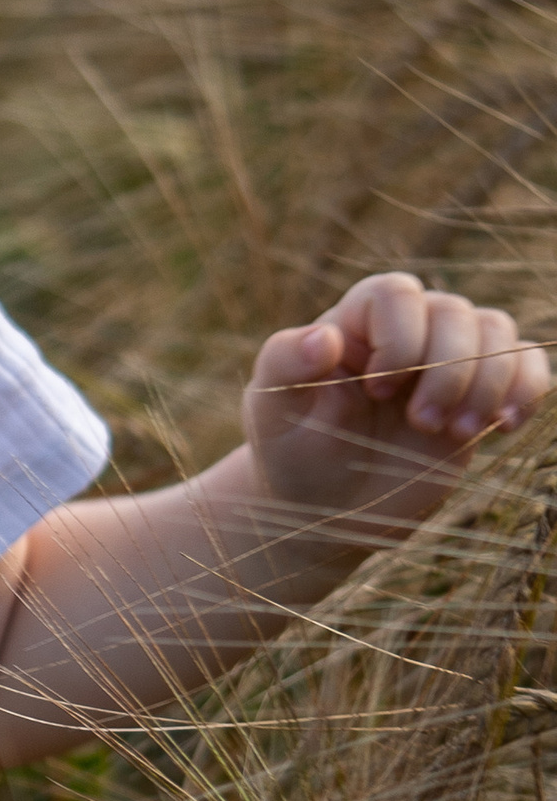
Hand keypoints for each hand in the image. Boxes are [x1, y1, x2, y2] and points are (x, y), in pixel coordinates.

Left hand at [245, 272, 546, 534]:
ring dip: (488, 382)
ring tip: (456, 432)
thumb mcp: (274, 411)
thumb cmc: (294, 452)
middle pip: (454, 311)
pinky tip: (502, 428)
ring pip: (496, 331)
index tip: (377, 391)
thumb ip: (285, 364)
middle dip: (447, 370)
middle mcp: (405, 331)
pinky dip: (527, 389)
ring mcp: (447, 360)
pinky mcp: (480, 393)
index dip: (399, 338)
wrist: (331, 508)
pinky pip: (525, 363)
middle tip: (421, 424)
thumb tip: (324, 337)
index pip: (395, 292)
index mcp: (352, 323)